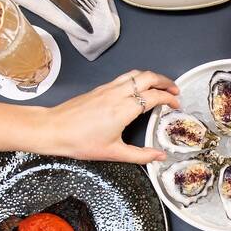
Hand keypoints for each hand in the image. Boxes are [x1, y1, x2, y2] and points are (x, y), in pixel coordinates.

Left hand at [34, 70, 179, 163]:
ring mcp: (108, 88)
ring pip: (136, 74)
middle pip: (148, 77)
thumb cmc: (80, 141)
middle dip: (165, 81)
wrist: (53, 129)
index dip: (169, 99)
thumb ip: (140, 155)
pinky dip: (138, 79)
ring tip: (161, 86)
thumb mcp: (113, 153)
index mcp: (124, 108)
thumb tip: (159, 157)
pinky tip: (139, 89)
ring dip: (152, 77)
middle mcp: (117, 94)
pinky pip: (124, 77)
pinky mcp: (100, 88)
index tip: (177, 104)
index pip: (154, 96)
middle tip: (175, 90)